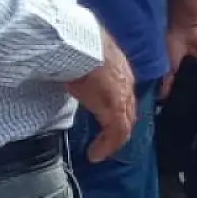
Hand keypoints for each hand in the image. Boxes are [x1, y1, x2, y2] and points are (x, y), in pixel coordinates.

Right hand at [65, 30, 136, 163]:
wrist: (80, 43)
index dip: (117, 109)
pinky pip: (116, 133)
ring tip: (100, 152)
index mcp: (119, 69)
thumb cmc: (76, 44)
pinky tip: (96, 155)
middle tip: (107, 141)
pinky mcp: (114, 109)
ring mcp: (122, 97)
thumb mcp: (82, 56)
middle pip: (128, 111)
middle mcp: (125, 84)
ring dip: (113, 141)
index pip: (124, 94)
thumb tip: (68, 69)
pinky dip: (107, 146)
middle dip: (119, 128)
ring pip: (124, 124)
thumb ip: (82, 66)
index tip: (107, 121)